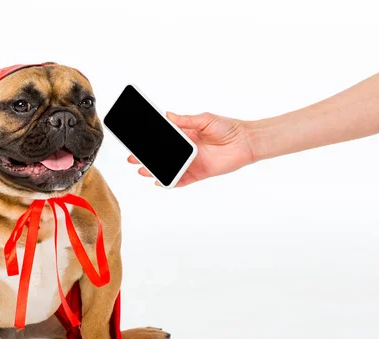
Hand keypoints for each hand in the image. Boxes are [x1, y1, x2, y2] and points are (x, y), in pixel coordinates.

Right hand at [128, 112, 255, 186]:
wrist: (245, 141)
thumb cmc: (227, 128)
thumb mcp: (205, 119)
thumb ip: (186, 120)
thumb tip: (168, 115)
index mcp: (184, 135)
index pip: (162, 139)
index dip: (149, 140)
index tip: (135, 140)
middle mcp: (185, 150)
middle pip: (161, 155)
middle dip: (145, 157)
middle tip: (132, 158)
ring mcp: (191, 162)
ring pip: (168, 168)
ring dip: (154, 170)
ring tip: (142, 170)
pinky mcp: (198, 173)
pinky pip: (181, 180)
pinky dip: (170, 182)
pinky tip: (159, 181)